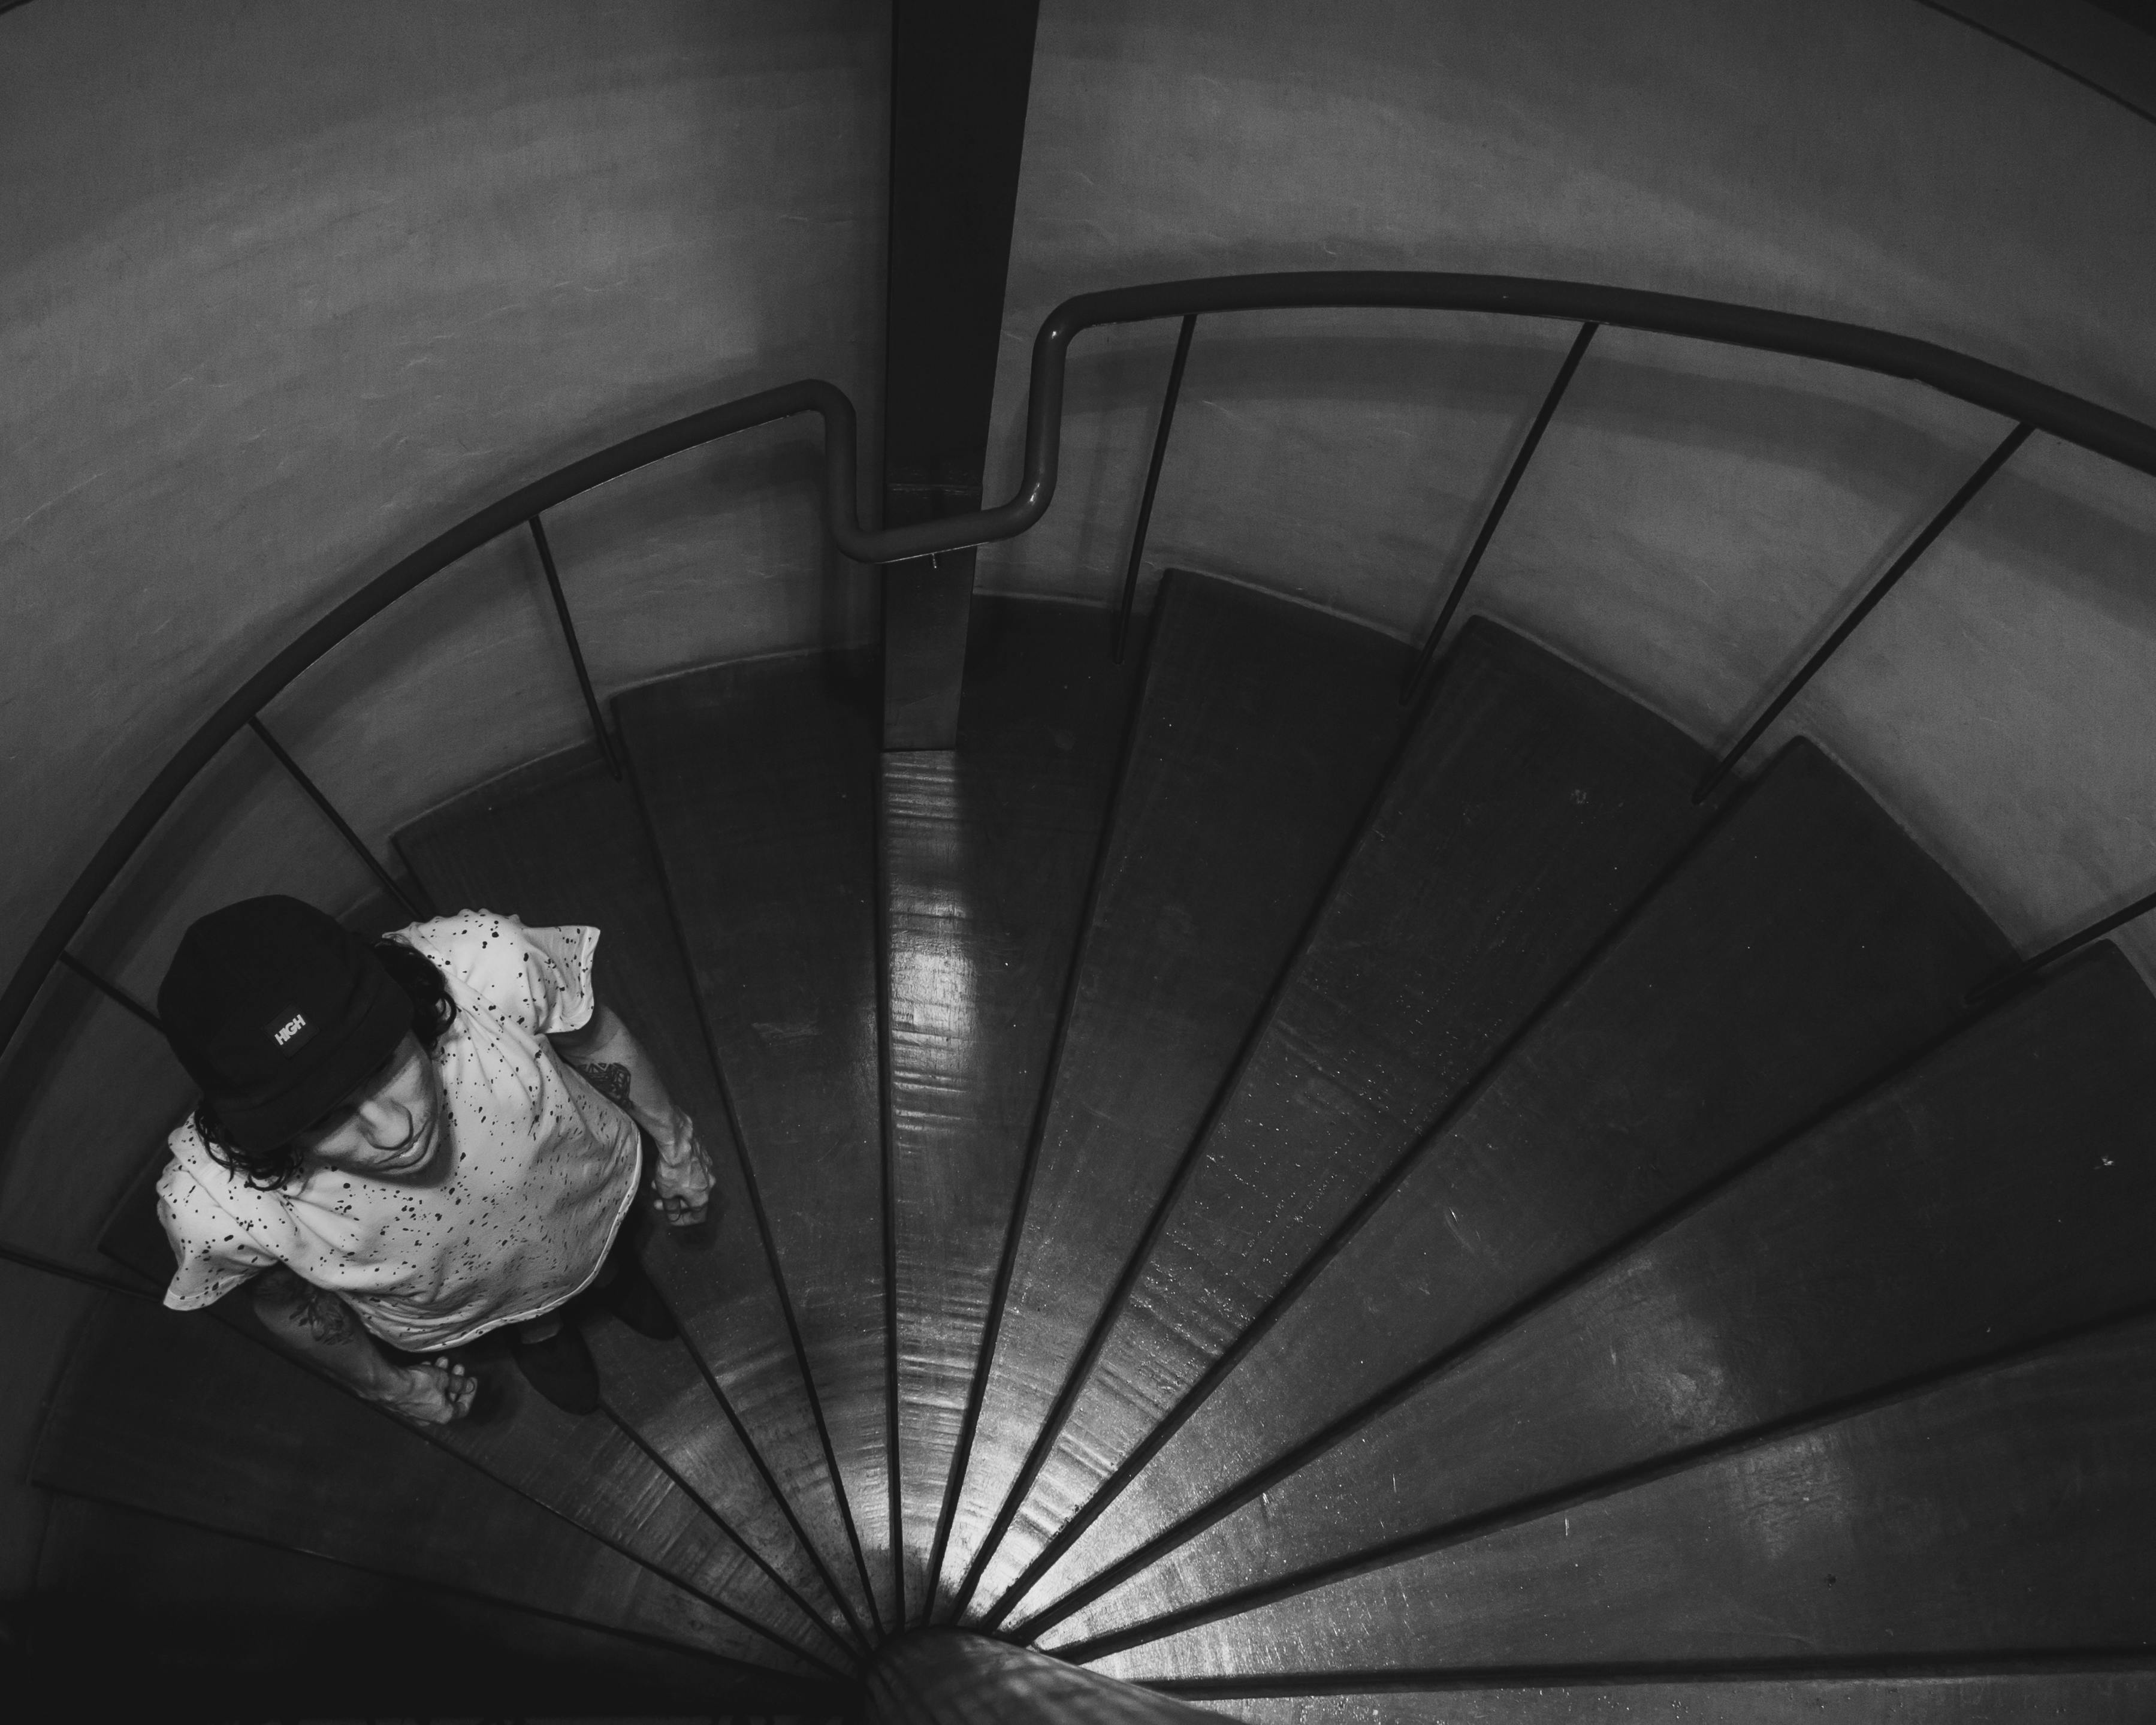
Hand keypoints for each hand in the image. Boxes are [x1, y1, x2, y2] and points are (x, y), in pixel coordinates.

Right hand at [371, 1355, 476, 1423]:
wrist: (389, 1385)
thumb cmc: (417, 1385)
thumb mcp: (444, 1379)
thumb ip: (458, 1383)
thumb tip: (468, 1385)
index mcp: (443, 1415)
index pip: (462, 1408)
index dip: (470, 1394)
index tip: (471, 1381)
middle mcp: (429, 1417)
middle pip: (448, 1400)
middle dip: (454, 1382)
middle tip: (458, 1367)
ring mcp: (415, 1412)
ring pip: (433, 1394)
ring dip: (440, 1377)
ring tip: (443, 1361)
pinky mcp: (404, 1404)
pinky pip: (420, 1393)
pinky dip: (427, 1380)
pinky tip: (427, 1366)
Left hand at [651, 1112, 714, 1227]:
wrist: (677, 1140)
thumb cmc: (673, 1168)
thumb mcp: (667, 1193)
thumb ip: (671, 1207)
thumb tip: (673, 1215)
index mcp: (702, 1196)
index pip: (698, 1216)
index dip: (684, 1221)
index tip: (672, 1218)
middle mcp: (709, 1183)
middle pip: (693, 1199)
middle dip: (674, 1202)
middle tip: (659, 1203)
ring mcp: (707, 1168)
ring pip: (691, 1183)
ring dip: (674, 1188)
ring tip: (656, 1185)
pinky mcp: (702, 1155)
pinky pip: (692, 1170)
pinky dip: (680, 1175)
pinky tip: (665, 1171)